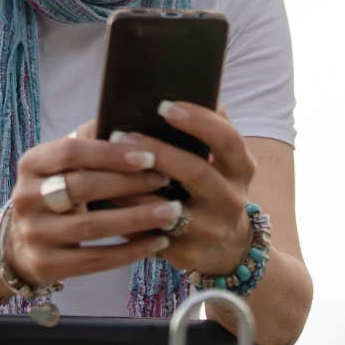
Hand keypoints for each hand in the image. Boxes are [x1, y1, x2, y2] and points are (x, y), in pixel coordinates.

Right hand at [3, 122, 181, 287]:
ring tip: (171, 213)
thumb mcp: (63, 164)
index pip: (70, 152)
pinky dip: (130, 251)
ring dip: (136, 219)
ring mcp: (33, 234)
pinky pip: (94, 259)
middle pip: (82, 188)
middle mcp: (26, 198)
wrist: (21, 244)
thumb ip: (91, 142)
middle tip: (166, 182)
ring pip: (91, 226)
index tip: (148, 156)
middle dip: (129, 184)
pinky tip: (158, 242)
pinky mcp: (45, 264)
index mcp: (32, 163)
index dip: (110, 153)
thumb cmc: (58, 191)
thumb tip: (133, 118)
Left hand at [106, 101, 255, 276]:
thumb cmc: (213, 188)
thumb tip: (175, 91)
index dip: (199, 121)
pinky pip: (149, 232)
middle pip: (197, 172)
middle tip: (121, 135)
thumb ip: (206, 133)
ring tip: (105, 166)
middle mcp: (232, 199)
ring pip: (168, 207)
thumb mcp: (222, 162)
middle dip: (157, 152)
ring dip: (134, 186)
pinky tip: (104, 199)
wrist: (228, 248)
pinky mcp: (187, 253)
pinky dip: (126, 214)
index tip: (165, 106)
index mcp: (241, 169)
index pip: (227, 140)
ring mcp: (211, 229)